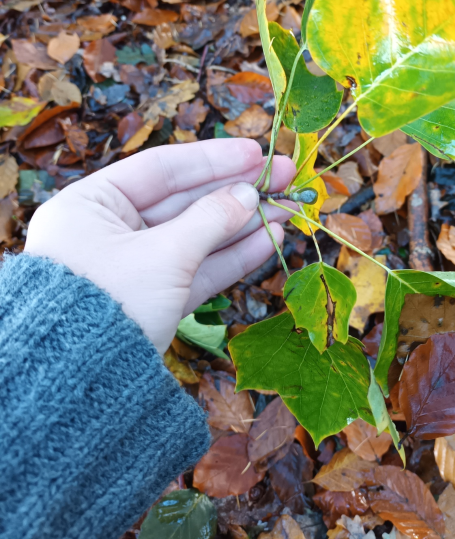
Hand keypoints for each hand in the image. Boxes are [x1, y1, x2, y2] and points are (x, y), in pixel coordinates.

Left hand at [25, 139, 294, 353]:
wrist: (82, 386)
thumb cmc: (110, 302)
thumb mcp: (163, 254)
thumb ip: (210, 219)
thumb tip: (249, 193)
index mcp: (92, 204)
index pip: (161, 168)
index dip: (213, 159)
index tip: (257, 151)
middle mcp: (110, 230)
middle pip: (185, 201)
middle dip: (237, 190)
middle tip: (286, 174)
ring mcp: (134, 267)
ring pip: (198, 236)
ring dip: (244, 222)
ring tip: (289, 207)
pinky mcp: (154, 300)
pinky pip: (197, 269)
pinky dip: (233, 255)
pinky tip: (270, 238)